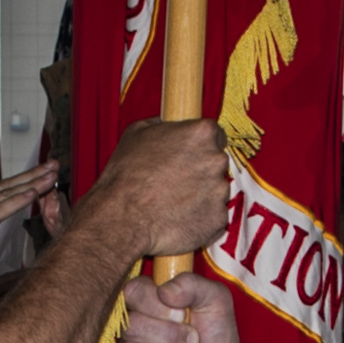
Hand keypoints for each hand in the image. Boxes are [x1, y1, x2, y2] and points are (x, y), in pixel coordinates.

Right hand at [84, 117, 230, 258]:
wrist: (124, 219)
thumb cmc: (126, 178)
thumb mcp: (136, 134)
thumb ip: (160, 124)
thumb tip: (164, 123)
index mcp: (201, 134)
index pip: (215, 134)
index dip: (200, 145)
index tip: (190, 154)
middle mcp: (216, 160)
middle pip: (216, 162)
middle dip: (200, 170)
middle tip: (176, 180)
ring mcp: (220, 191)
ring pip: (216, 190)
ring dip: (200, 195)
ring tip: (173, 201)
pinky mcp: (218, 219)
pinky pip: (213, 216)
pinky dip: (200, 218)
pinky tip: (178, 217)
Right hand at [117, 273, 248, 342]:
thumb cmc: (215, 338)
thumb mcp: (216, 302)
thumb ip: (194, 285)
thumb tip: (165, 291)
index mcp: (148, 302)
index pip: (133, 292)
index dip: (156, 305)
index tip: (182, 314)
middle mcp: (132, 328)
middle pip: (132, 327)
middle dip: (170, 336)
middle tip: (194, 341)